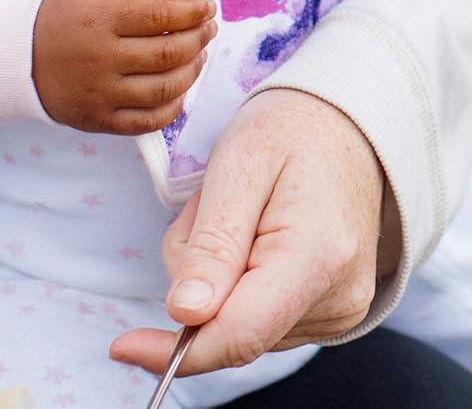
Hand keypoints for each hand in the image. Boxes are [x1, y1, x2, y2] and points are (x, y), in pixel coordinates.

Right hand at [32, 0, 216, 134]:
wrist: (16, 58)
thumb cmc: (59, 15)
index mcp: (99, 19)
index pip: (159, 14)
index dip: (192, 10)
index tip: (208, 5)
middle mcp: (101, 59)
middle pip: (167, 52)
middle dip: (198, 38)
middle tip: (209, 28)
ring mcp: (101, 94)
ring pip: (164, 88)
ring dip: (191, 70)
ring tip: (198, 55)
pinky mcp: (99, 120)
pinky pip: (147, 121)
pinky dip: (173, 107)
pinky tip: (180, 89)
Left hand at [109, 88, 386, 378]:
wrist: (347, 123)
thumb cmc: (291, 130)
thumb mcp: (238, 164)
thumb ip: (212, 243)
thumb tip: (184, 315)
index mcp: (318, 254)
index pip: (240, 332)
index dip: (177, 349)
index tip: (124, 347)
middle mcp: (338, 297)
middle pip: (232, 326)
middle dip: (198, 278)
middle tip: (210, 206)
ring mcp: (340, 310)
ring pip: (240, 323)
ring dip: (217, 276)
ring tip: (239, 211)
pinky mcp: (331, 312)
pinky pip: (259, 315)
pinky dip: (239, 281)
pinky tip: (254, 232)